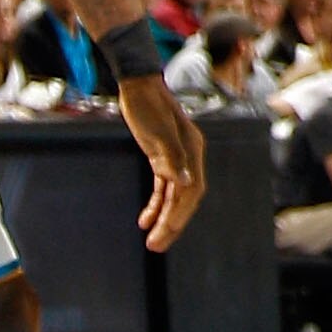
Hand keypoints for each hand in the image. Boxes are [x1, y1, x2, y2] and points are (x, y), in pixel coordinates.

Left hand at [116, 76, 206, 249]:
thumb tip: (186, 184)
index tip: (165, 231)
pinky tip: (144, 219)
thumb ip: (173, 159)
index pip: (192, 190)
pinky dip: (155, 204)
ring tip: (152, 241)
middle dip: (171, 223)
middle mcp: (189, 156)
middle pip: (184, 198)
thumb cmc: (148, 106)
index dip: (180, 213)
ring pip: (173, 196)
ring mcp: (176, 158)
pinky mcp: (162, 157)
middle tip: (156, 246)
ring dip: (163, 218)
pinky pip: (162, 188)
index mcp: (193, 150)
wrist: (137, 85)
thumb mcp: (158, 133)